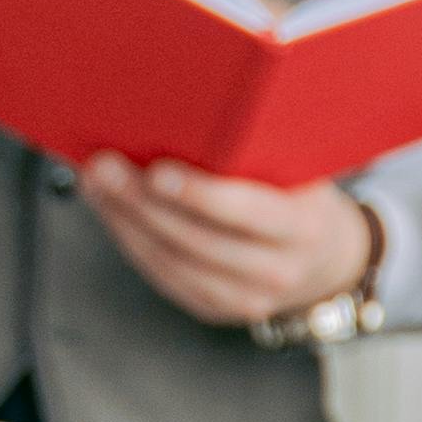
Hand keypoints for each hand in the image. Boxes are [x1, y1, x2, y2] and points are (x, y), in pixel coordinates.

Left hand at [79, 163, 379, 327]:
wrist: (325, 258)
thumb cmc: (301, 194)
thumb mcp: (300, 171)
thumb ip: (262, 148)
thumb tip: (187, 111)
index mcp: (303, 229)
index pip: (248, 214)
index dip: (201, 195)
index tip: (157, 171)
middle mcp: (278, 272)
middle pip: (197, 241)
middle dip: (143, 203)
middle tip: (103, 166)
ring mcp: (245, 300)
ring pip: (171, 263)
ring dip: (125, 221)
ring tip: (95, 183)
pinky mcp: (214, 310)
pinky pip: (163, 277)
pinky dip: (131, 241)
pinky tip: (109, 210)